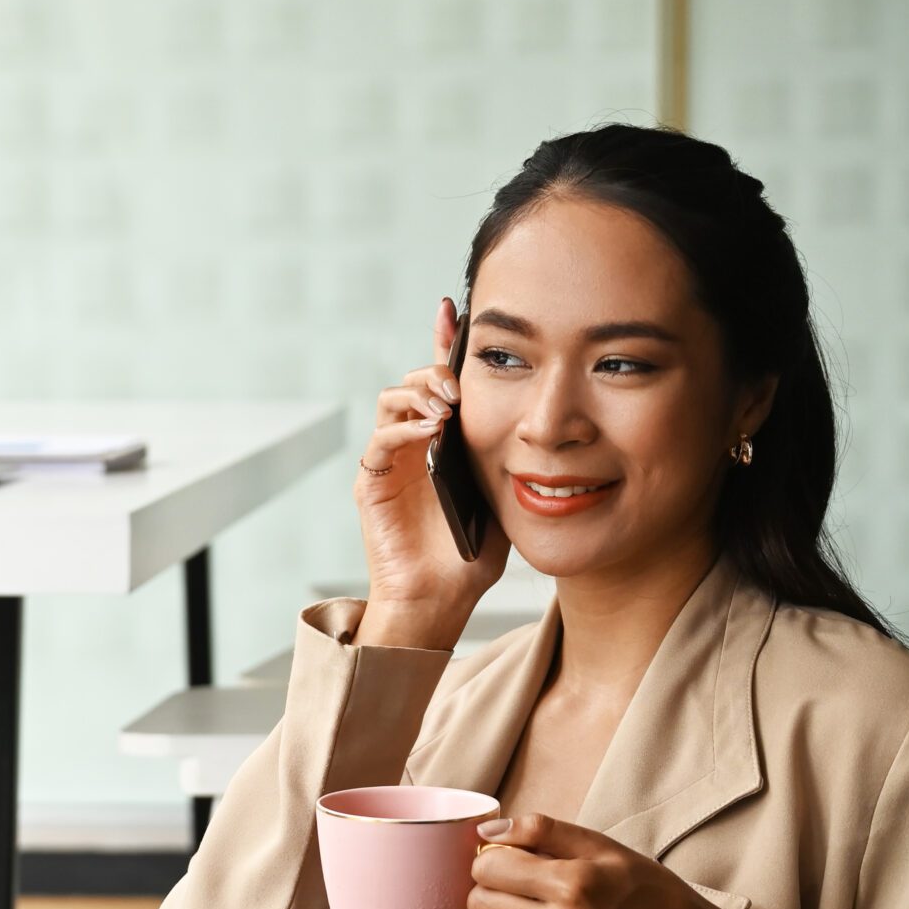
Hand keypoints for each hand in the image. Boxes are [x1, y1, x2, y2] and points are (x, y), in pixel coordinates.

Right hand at [353, 297, 509, 630]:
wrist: (441, 598)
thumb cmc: (474, 553)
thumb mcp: (503, 490)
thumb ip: (508, 452)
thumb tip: (536, 413)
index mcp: (444, 439)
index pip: (442, 380)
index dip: (447, 344)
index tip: (458, 310)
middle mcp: (413, 444)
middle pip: (414, 382)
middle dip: (434, 369)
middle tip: (458, 380)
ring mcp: (390, 462)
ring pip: (392, 401)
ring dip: (417, 394)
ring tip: (448, 403)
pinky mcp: (372, 484)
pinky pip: (380, 441)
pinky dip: (404, 429)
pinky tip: (431, 431)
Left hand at [466, 813, 771, 908]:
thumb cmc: (645, 891)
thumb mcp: (601, 847)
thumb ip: (540, 831)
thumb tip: (486, 830)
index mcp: (576, 884)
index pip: (489, 868)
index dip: (491, 859)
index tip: (506, 860)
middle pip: (481, 904)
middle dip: (490, 891)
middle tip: (517, 887)